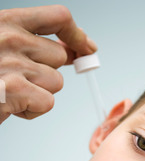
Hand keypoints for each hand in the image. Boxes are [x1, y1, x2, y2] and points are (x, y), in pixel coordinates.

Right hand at [0, 5, 97, 123]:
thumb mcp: (2, 47)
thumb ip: (31, 44)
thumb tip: (74, 50)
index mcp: (6, 21)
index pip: (57, 17)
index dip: (76, 35)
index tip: (87, 48)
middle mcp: (10, 37)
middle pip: (59, 57)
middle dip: (46, 73)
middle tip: (21, 80)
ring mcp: (12, 62)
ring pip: (56, 82)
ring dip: (38, 93)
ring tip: (11, 92)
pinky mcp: (14, 88)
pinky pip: (47, 102)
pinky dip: (33, 110)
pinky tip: (12, 106)